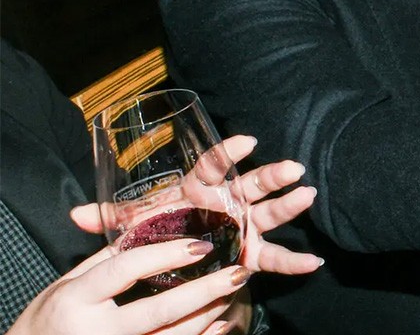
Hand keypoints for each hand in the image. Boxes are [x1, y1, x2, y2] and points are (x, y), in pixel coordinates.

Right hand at [9, 238, 249, 334]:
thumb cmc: (50, 317)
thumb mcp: (69, 282)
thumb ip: (108, 257)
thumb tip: (150, 226)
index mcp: (77, 298)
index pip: (126, 269)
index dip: (165, 255)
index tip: (199, 245)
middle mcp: (95, 331)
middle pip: (159, 311)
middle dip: (203, 292)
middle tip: (237, 273)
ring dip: (207, 315)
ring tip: (232, 290)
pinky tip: (220, 325)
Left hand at [72, 136, 322, 275]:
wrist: (175, 261)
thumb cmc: (160, 233)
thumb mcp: (135, 226)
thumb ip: (112, 220)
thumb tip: (74, 216)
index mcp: (199, 189)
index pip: (213, 165)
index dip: (228, 153)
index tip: (247, 142)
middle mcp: (227, 204)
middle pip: (251, 185)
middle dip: (271, 176)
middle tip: (292, 168)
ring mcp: (243, 227)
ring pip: (268, 213)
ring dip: (289, 205)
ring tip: (307, 195)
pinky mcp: (250, 254)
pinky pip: (273, 257)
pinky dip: (293, 261)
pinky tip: (314, 262)